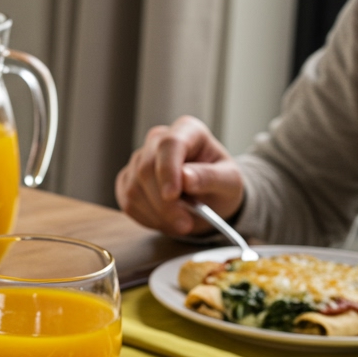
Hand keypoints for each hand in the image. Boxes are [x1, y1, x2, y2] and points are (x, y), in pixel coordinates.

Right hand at [115, 116, 244, 236]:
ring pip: (134, 189)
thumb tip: (186, 177)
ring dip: (157, 215)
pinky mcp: (127, 180)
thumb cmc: (220, 183)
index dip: (167, 170)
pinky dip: (147, 218)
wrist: (209, 199)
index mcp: (187, 131)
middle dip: (163, 203)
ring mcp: (139, 160)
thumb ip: (210, 177)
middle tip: (184, 225)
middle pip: (146, 169)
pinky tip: (166, 221)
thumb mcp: (229, 181)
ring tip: (181, 224)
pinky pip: (128, 202)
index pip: (169, 144)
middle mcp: (158, 140)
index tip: (172, 195)